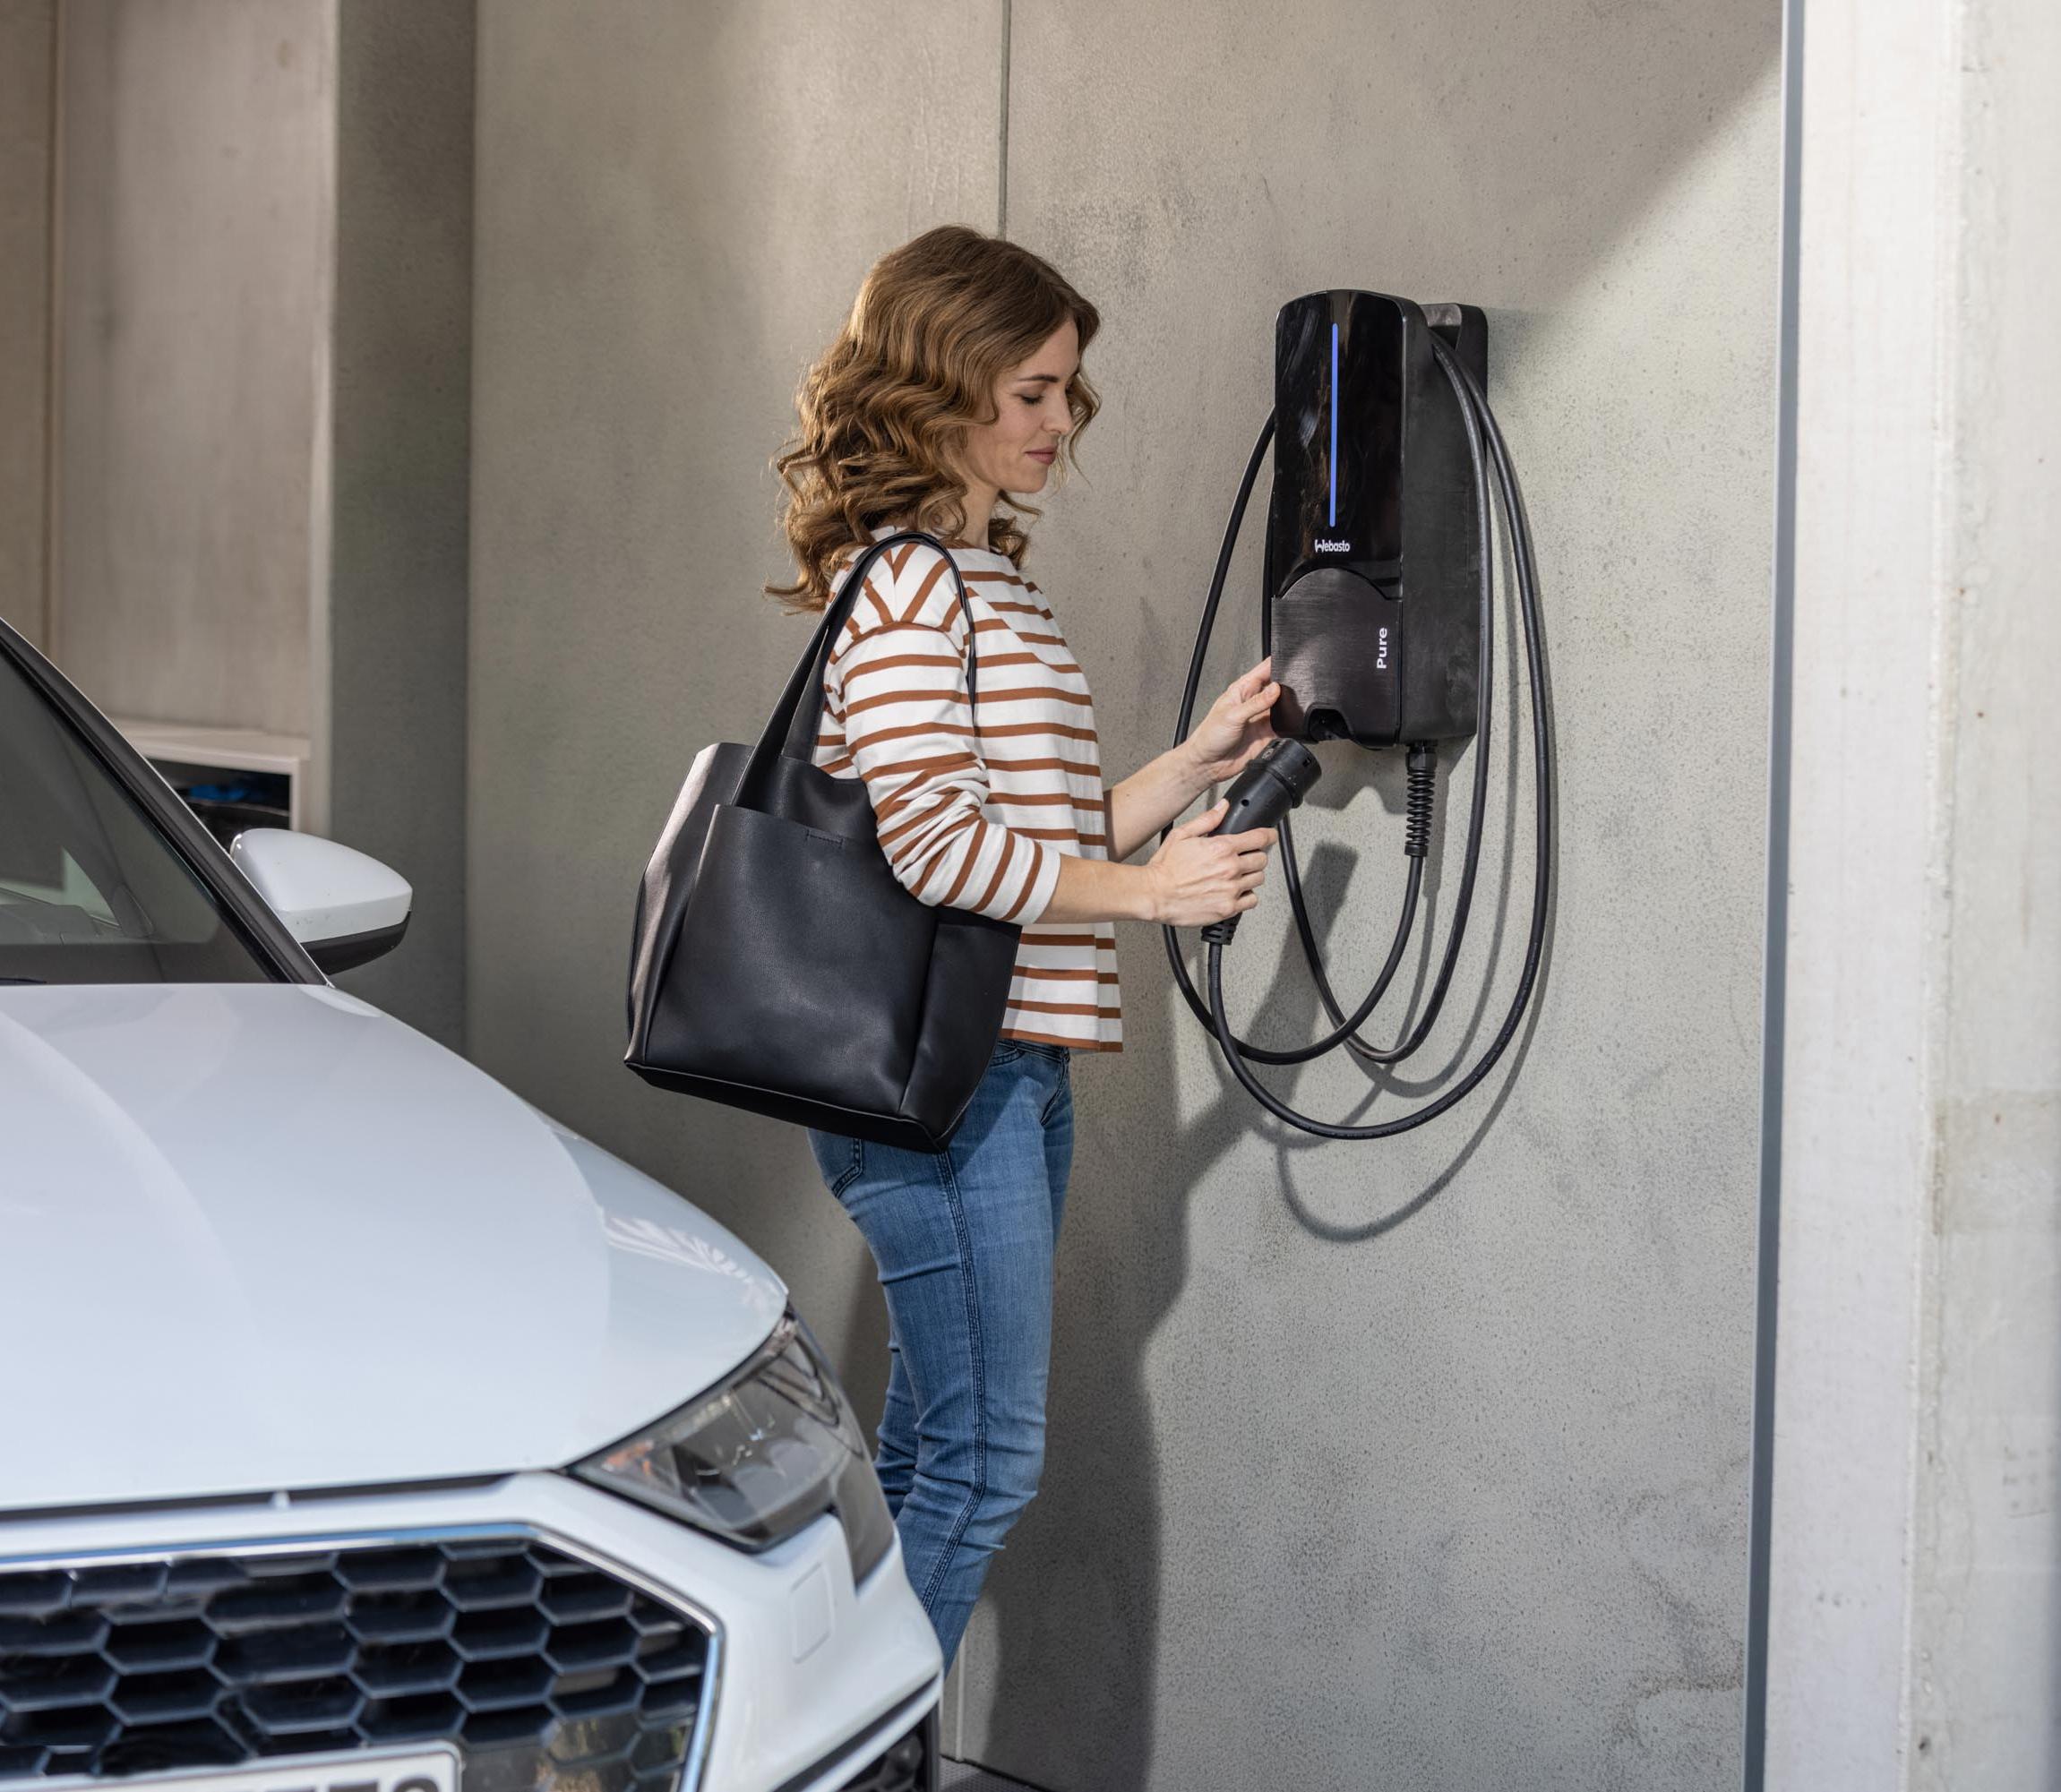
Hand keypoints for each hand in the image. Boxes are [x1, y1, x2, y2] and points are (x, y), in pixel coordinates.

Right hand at [1141, 801, 1276, 926]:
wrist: (1154, 895)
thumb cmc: (1164, 869)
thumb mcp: (1182, 835)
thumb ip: (1207, 820)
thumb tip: (1223, 807)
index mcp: (1221, 848)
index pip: (1259, 838)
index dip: (1269, 835)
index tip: (1271, 836)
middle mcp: (1230, 868)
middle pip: (1262, 859)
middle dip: (1256, 856)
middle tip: (1246, 858)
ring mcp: (1231, 889)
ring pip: (1258, 879)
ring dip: (1251, 876)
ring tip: (1237, 875)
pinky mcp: (1228, 907)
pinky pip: (1252, 900)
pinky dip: (1247, 896)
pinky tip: (1235, 891)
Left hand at [1184, 658, 1280, 786]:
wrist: (1208, 764)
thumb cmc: (1210, 736)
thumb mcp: (1233, 715)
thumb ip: (1256, 702)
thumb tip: (1275, 689)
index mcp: (1242, 690)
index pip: (1263, 670)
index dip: (1276, 664)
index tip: (1289, 664)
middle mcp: (1253, 702)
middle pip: (1277, 686)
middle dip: (1287, 685)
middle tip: (1295, 688)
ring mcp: (1261, 717)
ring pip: (1283, 706)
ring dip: (1289, 705)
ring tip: (1291, 706)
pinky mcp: (1267, 733)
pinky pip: (1283, 726)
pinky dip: (1289, 724)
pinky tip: (1289, 723)